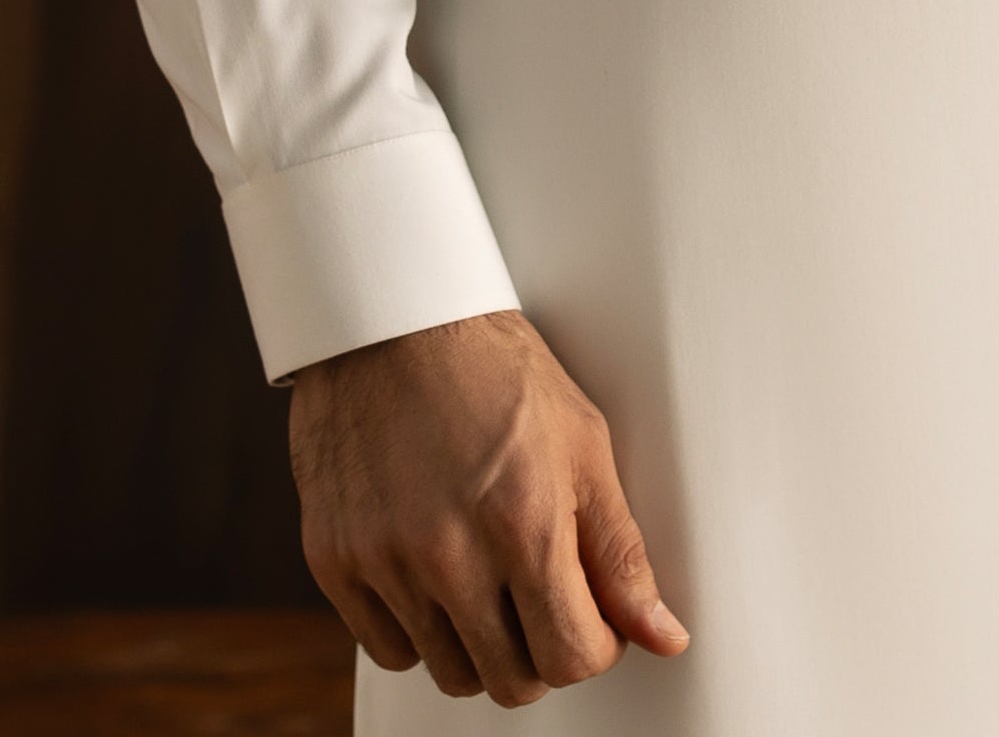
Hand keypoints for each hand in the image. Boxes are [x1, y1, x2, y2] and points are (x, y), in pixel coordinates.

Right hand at [290, 308, 689, 706]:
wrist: (392, 318)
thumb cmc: (493, 368)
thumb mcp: (581, 442)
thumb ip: (620, 552)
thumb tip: (664, 634)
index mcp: (524, 522)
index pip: (573, 656)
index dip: (596, 644)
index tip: (594, 615)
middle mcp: (450, 554)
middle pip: (511, 682)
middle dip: (542, 651)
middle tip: (543, 596)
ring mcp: (386, 562)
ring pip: (449, 673)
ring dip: (481, 644)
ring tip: (490, 578)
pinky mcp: (334, 562)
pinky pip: (388, 650)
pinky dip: (419, 631)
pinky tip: (435, 575)